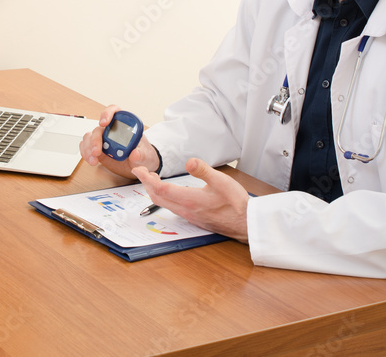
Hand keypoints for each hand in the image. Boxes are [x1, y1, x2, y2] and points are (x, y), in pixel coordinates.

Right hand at [79, 105, 160, 178]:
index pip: (114, 111)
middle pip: (99, 128)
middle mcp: (111, 130)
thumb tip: (135, 154)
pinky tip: (90, 160)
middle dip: (95, 139)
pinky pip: (86, 147)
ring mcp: (103, 139)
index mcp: (124, 125)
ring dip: (88, 147)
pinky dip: (85, 153)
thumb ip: (141, 154)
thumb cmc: (143, 155)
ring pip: (89, 137)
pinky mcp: (97, 148)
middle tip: (97, 151)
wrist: (140, 165)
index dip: (107, 114)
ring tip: (93, 159)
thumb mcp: (146, 155)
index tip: (104, 123)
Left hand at [133, 158, 248, 242]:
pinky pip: (172, 208)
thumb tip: (189, 162)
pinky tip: (168, 191)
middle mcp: (185, 210)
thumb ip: (204, 170)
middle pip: (157, 197)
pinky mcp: (193, 218)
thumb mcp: (222, 181)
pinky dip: (163, 197)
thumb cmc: (236, 203)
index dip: (146, 178)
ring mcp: (189, 216)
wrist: (246, 223)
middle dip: (146, 183)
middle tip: (141, 171)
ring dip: (154, 190)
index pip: (160, 188)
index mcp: (189, 200)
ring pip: (164, 204)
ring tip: (152, 178)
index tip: (138, 169)